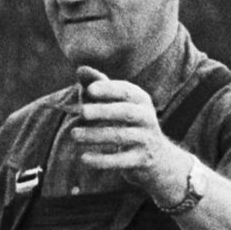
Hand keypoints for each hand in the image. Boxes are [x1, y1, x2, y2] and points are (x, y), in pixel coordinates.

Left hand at [72, 66, 190, 201]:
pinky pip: (122, 160)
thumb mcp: (116, 103)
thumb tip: (81, 69)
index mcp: (140, 100)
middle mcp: (147, 117)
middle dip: (104, 111)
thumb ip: (98, 87)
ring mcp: (146, 139)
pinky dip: (102, 160)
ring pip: (121, 136)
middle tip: (81, 112)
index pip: (126, 91)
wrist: (157, 157)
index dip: (109, 89)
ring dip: (96, 135)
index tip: (89, 89)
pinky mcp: (142, 160)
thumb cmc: (128, 123)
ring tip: (73, 134)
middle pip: (126, 113)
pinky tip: (83, 158)